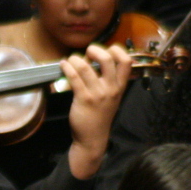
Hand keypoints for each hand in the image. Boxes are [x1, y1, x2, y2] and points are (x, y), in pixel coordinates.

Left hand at [62, 43, 130, 178]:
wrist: (92, 139)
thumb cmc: (99, 116)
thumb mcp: (111, 98)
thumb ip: (108, 81)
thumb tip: (92, 61)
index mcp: (120, 87)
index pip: (126, 61)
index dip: (116, 50)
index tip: (106, 50)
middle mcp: (111, 88)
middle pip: (107, 59)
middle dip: (95, 50)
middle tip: (87, 53)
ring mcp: (97, 94)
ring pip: (85, 67)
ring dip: (75, 59)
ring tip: (70, 60)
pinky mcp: (83, 99)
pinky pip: (74, 77)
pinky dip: (67, 67)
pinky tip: (63, 66)